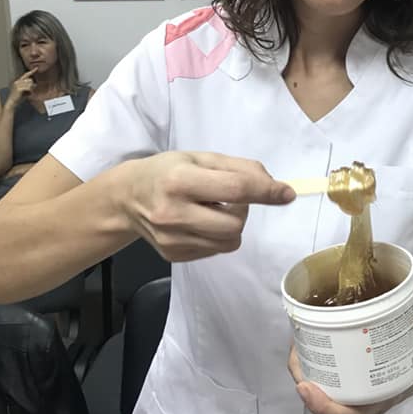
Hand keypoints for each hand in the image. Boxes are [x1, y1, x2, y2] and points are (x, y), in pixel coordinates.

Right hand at [6, 69, 36, 106]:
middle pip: (30, 80)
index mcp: (18, 81)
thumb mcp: (24, 91)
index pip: (26, 75)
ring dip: (31, 89)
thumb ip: (28, 86)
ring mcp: (17, 85)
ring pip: (30, 84)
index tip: (36, 68)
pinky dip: (30, 91)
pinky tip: (28, 94)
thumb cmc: (18, 97)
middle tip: (30, 91)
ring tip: (28, 93)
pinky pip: (28, 88)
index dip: (31, 71)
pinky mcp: (19, 88)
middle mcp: (17, 81)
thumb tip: (35, 84)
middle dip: (32, 85)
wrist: (12, 102)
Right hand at [122, 151, 294, 261]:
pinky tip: (199, 221)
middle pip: (234, 224)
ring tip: (212, 210)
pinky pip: (215, 250)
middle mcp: (173, 212)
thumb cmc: (167, 171)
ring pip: (229, 242)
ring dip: (231, 225)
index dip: (266, 191)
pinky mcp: (173, 255)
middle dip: (242, 210)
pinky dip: (217, 236)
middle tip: (228, 198)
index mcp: (180, 180)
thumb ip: (240, 169)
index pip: (235, 189)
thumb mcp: (200, 158)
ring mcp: (171, 239)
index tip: (286, 193)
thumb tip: (278, 189)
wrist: (126, 198)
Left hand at [288, 311, 412, 413]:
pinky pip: (331, 370)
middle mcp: (368, 396)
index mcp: (383, 399)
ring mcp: (360, 383)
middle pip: (327, 402)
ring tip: (296, 344)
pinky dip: (317, 357)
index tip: (306, 388)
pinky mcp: (357, 368)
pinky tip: (310, 337)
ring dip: (306, 369)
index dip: (323, 408)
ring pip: (325, 386)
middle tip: (295, 356)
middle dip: (305, 382)